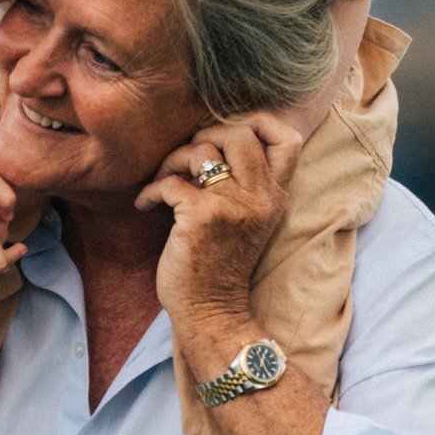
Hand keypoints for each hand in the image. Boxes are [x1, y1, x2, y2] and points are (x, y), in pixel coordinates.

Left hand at [135, 114, 300, 331]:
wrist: (212, 312)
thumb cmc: (221, 266)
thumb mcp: (249, 221)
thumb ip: (245, 184)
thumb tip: (208, 142)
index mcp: (275, 197)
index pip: (288, 139)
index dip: (258, 123)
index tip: (227, 136)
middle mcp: (260, 198)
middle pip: (240, 133)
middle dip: (206, 136)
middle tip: (187, 160)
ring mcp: (233, 205)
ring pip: (202, 150)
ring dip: (173, 160)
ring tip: (163, 180)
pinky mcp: (202, 216)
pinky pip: (171, 181)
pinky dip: (151, 190)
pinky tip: (146, 205)